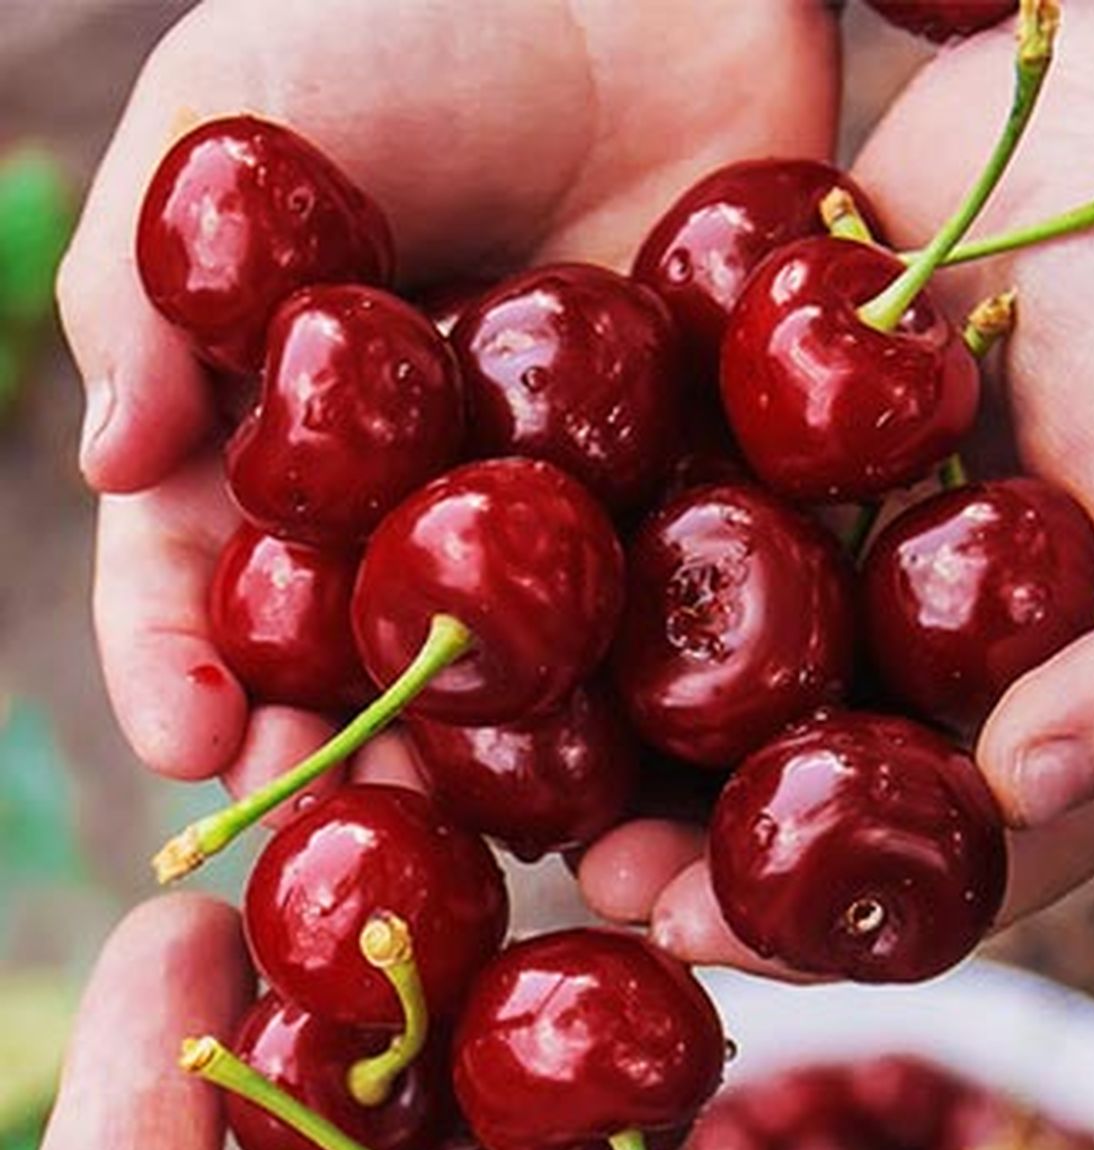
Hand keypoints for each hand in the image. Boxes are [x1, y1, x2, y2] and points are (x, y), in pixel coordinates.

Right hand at [56, 0, 839, 793]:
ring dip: (515, 792)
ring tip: (513, 854)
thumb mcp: (238, 113)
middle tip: (344, 827)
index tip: (189, 742)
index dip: (183, 671)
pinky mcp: (715, 514)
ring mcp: (573, 534)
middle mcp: (422, 522)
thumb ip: (151, 283)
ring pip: (533, 698)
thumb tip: (111, 462)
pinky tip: (674, 792)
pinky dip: (690, 727)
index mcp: (290, 452)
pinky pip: (699, 638)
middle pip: (371, 681)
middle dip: (349, 768)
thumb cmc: (412, 8)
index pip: (212, 587)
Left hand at [580, 0, 1093, 962]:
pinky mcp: (751, 476)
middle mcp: (903, 675)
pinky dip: (584, 588)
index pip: (894, 868)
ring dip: (604, 742)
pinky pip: (661, 547)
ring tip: (513, 775)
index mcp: (1018, 727)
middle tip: (578, 871)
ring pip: (696, 691)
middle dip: (674, 848)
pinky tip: (497, 619)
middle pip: (775, 801)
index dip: (796, 919)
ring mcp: (822, 580)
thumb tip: (1025, 786)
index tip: (692, 930)